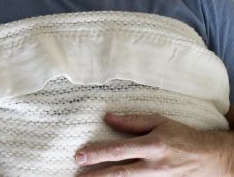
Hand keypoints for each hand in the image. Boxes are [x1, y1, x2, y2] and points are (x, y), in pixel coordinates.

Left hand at [74, 112, 233, 175]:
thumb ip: (132, 121)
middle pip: (120, 173)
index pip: (119, 150)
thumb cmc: (182, 136)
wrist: (210, 158)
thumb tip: (107, 117)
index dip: (98, 153)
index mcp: (152, 145)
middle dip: (97, 175)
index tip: (80, 156)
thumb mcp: (159, 121)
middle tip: (78, 175)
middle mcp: (154, 165)